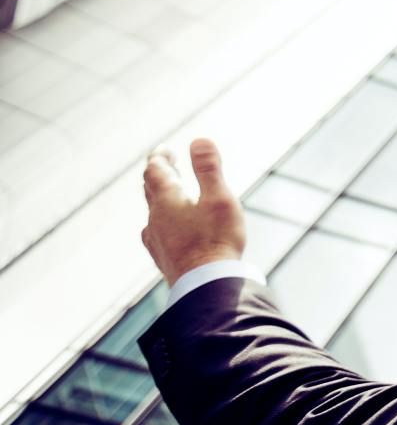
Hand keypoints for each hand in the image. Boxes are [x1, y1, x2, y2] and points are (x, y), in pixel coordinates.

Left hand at [141, 138, 247, 285]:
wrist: (206, 285)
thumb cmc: (216, 240)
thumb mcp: (219, 198)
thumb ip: (208, 169)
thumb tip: (198, 139)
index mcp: (167, 200)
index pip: (155, 171)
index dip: (160, 157)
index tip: (165, 149)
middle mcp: (155, 218)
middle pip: (150, 190)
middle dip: (157, 174)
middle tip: (165, 163)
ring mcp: (157, 239)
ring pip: (152, 212)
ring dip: (158, 197)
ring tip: (167, 193)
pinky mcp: (163, 257)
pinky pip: (155, 232)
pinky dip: (160, 220)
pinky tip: (163, 229)